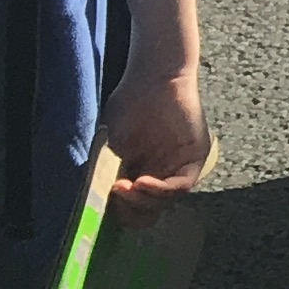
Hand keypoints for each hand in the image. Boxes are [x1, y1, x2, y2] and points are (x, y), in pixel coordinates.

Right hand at [100, 62, 211, 215]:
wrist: (153, 76)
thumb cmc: (129, 104)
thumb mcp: (111, 144)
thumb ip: (107, 171)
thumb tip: (94, 199)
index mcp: (139, 172)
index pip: (132, 209)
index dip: (117, 212)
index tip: (99, 205)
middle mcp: (160, 173)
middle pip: (148, 211)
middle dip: (129, 211)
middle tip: (113, 197)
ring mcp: (178, 167)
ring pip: (163, 202)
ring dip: (142, 201)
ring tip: (125, 188)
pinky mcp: (194, 157)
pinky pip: (181, 185)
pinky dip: (161, 191)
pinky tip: (142, 183)